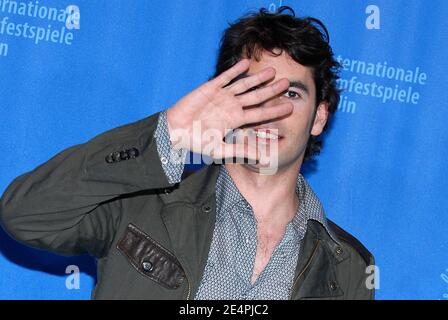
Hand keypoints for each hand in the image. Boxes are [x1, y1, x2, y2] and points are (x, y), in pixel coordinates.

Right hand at [166, 58, 292, 161]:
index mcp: (236, 120)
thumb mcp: (220, 149)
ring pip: (244, 85)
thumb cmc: (197, 142)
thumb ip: (241, 151)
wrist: (176, 130)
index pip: (259, 114)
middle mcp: (232, 106)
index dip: (274, 111)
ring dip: (257, 78)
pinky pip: (225, 77)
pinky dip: (235, 70)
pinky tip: (246, 63)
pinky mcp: (210, 87)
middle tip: (287, 84)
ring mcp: (222, 96)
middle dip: (271, 90)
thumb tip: (262, 159)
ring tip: (272, 71)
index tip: (290, 107)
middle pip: (256, 96)